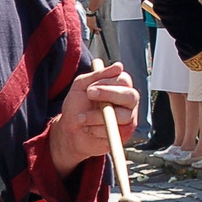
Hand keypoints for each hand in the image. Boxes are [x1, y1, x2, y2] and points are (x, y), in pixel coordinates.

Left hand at [47, 61, 137, 176]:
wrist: (70, 132)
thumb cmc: (77, 107)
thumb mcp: (81, 86)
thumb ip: (98, 75)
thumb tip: (119, 66)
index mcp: (119, 87)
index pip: (124, 80)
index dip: (107, 83)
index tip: (89, 88)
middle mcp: (127, 102)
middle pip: (131, 96)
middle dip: (109, 95)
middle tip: (89, 96)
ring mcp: (128, 119)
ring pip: (123, 116)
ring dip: (98, 116)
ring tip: (82, 118)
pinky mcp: (124, 134)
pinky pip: (116, 131)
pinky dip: (98, 129)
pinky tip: (89, 129)